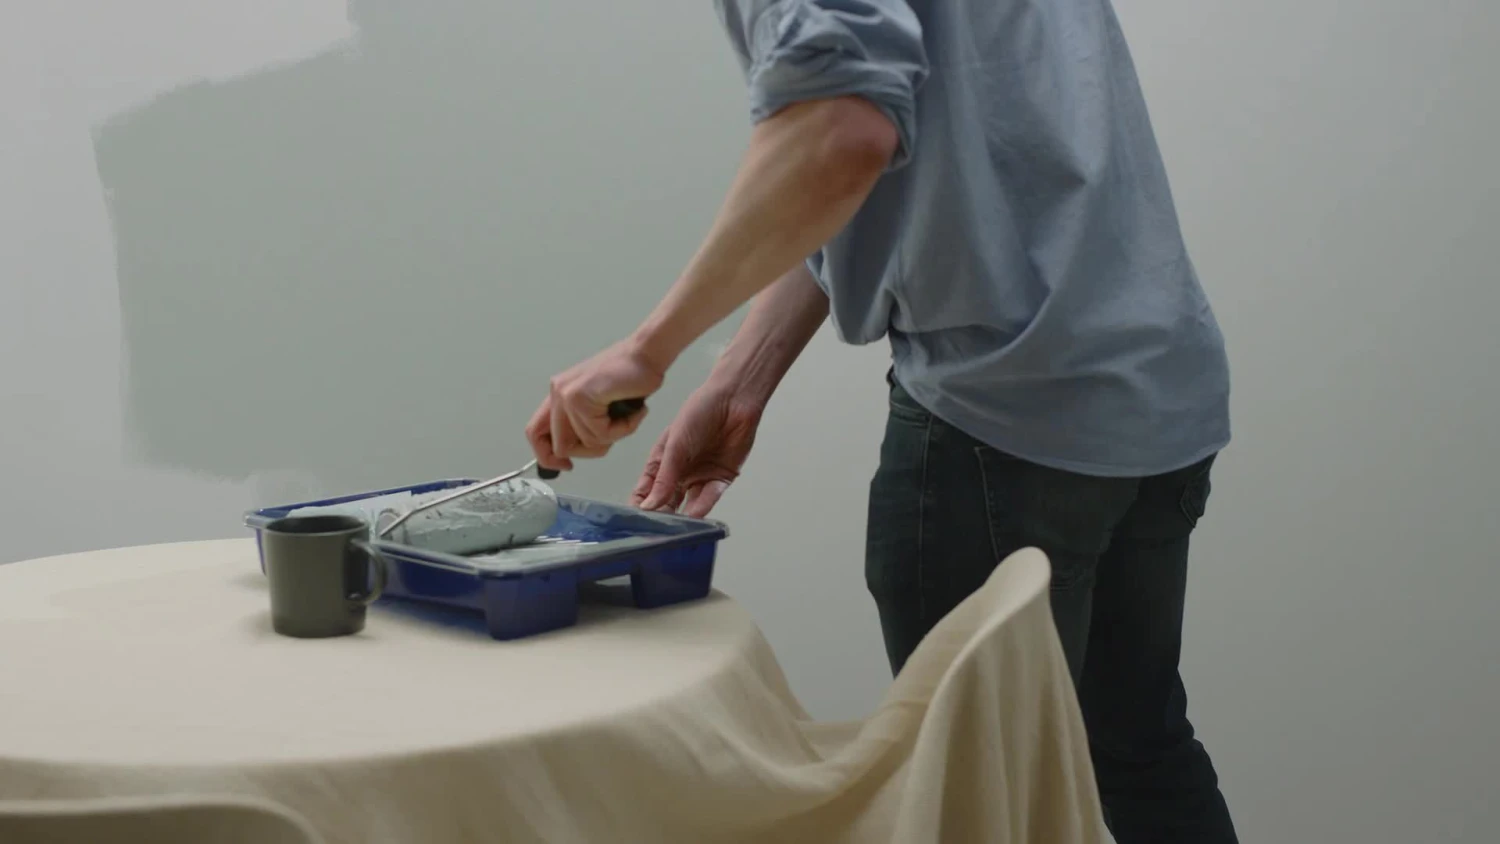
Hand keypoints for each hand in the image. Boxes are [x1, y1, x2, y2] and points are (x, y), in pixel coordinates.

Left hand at [526, 338, 665, 471]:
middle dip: (589, 451)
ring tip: (628, 416)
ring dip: (614, 436)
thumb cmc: (631, 378)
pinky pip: (600, 433)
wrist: (647, 354)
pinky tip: (633, 412)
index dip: (547, 457)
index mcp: (559, 394)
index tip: (567, 466)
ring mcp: (566, 394)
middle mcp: (557, 392)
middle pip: (559, 447)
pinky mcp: (580, 396)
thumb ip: (583, 424)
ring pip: (585, 442)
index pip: (535, 433)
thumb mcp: (599, 406)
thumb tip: (570, 455)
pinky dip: (622, 429)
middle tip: (611, 439)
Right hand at [632, 379, 762, 517]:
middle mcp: (680, 473)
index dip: (639, 506)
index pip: (646, 490)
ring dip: (682, 516)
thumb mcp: (675, 446)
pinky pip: (709, 497)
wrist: (734, 400)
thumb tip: (648, 506)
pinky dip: (702, 507)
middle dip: (661, 516)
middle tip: (654, 532)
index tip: (633, 523)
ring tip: (674, 529)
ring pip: (688, 504)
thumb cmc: (698, 412)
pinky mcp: (721, 479)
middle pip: (667, 502)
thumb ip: (663, 479)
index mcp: (662, 462)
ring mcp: (700, 477)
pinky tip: (694, 516)